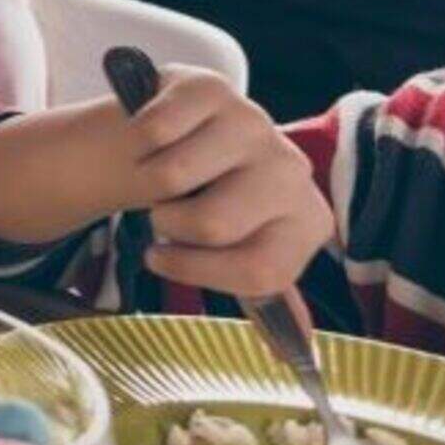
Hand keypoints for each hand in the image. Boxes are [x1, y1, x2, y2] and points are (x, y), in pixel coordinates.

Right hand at [126, 69, 331, 298]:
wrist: (181, 141)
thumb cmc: (210, 205)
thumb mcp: (240, 254)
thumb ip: (266, 301)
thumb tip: (294, 356)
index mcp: (307, 221)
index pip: (258, 273)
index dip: (197, 272)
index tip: (167, 257)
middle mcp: (291, 169)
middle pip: (212, 223)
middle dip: (172, 225)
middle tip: (171, 211)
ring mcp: (254, 122)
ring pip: (173, 177)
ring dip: (149, 184)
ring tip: (164, 174)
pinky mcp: (211, 87)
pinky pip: (154, 130)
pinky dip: (138, 141)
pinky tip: (153, 139)